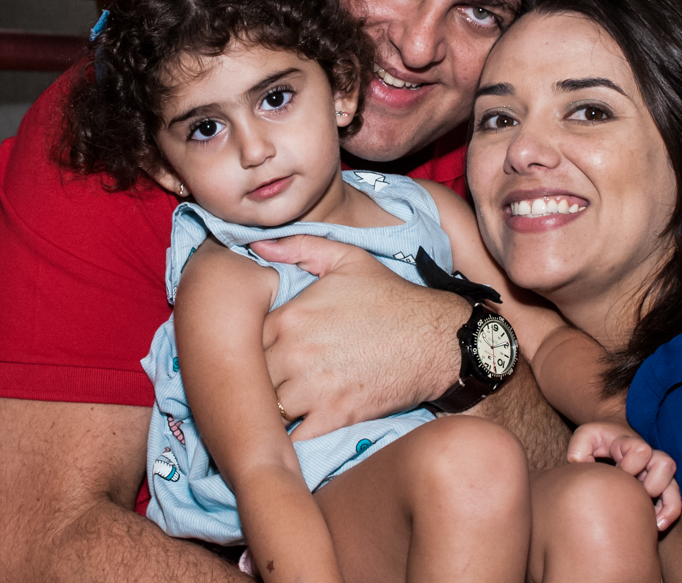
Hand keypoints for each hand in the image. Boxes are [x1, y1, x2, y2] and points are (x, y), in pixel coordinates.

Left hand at [252, 235, 464, 440]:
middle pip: (252, 377)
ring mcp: (314, 389)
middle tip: (271, 379)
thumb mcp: (348, 260)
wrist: (437, 339)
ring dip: (273, 408)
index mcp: (291, 317)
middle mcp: (295, 354)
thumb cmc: (392, 298)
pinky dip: (290, 436)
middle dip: (260, 379)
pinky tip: (297, 426)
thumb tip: (258, 243)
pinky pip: (293, 437)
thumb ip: (299, 248)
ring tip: (281, 404)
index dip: (251, 347)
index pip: (244, 340)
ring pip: (269, 408)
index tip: (263, 351)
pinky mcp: (335, 417)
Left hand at [568, 419, 681, 529]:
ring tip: (653, 521)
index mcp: (631, 444)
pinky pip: (674, 503)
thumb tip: (580, 464)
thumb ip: (579, 445)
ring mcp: (656, 474)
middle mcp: (649, 458)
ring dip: (665, 504)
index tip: (617, 471)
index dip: (630, 464)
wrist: (612, 440)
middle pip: (666, 465)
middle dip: (650, 483)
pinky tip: (656, 527)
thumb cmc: (599, 442)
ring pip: (674, 487)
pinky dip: (668, 515)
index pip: (641, 450)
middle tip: (632, 493)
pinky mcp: (660, 488)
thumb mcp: (587, 436)